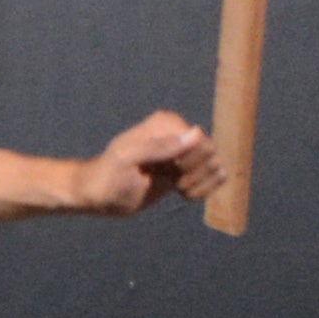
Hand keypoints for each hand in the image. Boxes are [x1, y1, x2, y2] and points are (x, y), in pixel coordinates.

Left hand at [87, 111, 214, 211]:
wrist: (101, 195)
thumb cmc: (110, 176)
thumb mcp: (129, 159)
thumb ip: (160, 146)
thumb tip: (197, 133)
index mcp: (167, 122)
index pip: (201, 142)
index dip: (190, 162)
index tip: (168, 172)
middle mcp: (180, 133)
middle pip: (212, 154)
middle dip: (196, 174)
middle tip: (174, 183)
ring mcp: (186, 152)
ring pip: (217, 167)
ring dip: (200, 184)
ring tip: (179, 190)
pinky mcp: (188, 170)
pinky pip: (215, 178)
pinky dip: (203, 191)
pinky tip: (184, 195)